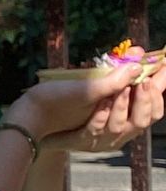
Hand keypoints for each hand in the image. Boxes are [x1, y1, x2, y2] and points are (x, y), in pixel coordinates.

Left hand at [8, 71, 165, 153]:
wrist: (37, 115)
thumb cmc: (66, 98)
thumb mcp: (95, 82)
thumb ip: (119, 72)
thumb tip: (140, 52)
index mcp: (126, 116)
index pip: (154, 110)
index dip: (160, 91)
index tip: (163, 71)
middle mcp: (118, 131)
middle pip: (143, 121)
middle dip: (145, 101)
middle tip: (144, 82)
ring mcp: (101, 138)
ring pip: (122, 126)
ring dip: (121, 106)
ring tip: (120, 90)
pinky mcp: (82, 138)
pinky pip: (96, 130)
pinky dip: (101, 116)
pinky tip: (100, 103)